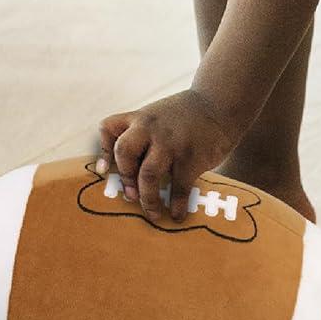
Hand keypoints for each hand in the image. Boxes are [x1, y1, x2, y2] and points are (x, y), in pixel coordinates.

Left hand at [97, 89, 240, 219]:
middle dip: (125, 177)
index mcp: (139, 118)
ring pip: (148, 174)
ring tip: (152, 213)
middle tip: (130, 196)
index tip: (103, 171)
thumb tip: (134, 173)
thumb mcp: (158, 115)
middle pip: (124, 152)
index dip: (102, 150)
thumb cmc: (187, 115)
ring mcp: (170, 143)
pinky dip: (176, 205)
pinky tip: (176, 215)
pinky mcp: (190, 157)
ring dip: (148, 199)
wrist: (218, 104)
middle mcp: (150, 128)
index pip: (108, 128)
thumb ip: (144, 135)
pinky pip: (178, 187)